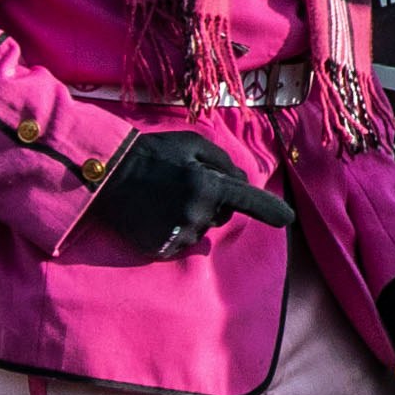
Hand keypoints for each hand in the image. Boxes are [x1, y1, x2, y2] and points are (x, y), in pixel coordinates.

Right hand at [89, 129, 296, 259]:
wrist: (107, 175)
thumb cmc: (153, 153)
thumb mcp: (192, 144)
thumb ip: (223, 162)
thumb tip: (243, 182)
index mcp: (209, 185)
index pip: (248, 201)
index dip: (271, 210)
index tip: (287, 219)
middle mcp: (197, 213)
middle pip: (223, 215)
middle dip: (213, 201)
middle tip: (183, 182)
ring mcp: (178, 234)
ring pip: (202, 230)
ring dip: (192, 216)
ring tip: (164, 197)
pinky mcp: (161, 249)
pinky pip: (181, 243)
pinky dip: (174, 231)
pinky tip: (156, 214)